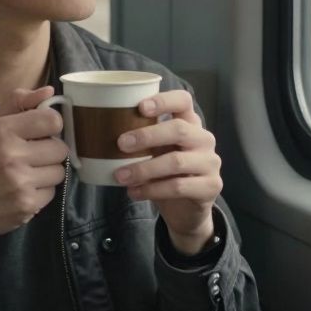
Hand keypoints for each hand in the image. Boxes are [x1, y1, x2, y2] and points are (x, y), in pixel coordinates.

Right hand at [0, 86, 68, 276]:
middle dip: (49, 152)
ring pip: (59, 171)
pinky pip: (52, 192)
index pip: (52, 120)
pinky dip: (41, 192)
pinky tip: (23, 190)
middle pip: (61, 148)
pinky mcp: (27, 205)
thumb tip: (49, 91)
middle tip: (31, 156)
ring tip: (27, 174)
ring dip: (47, 172)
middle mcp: (12, 155)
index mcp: (2, 130)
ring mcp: (20, 182)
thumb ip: (18, 102)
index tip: (42, 132)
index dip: (51, 126)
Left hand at [112, 90, 221, 255]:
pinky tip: (134, 192)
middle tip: (120, 144)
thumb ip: (141, 141)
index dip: (163, 100)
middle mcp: (204, 139)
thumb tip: (100, 132)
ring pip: (176, 161)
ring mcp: (210, 163)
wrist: (187, 210)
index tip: (140, 107)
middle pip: (179, 129)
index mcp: (190, 123)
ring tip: (120, 176)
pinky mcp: (210, 187)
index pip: (183, 100)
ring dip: (144, 169)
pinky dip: (152, 190)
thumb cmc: (166, 174)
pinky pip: (178, 186)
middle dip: (147, 136)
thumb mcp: (155, 152)